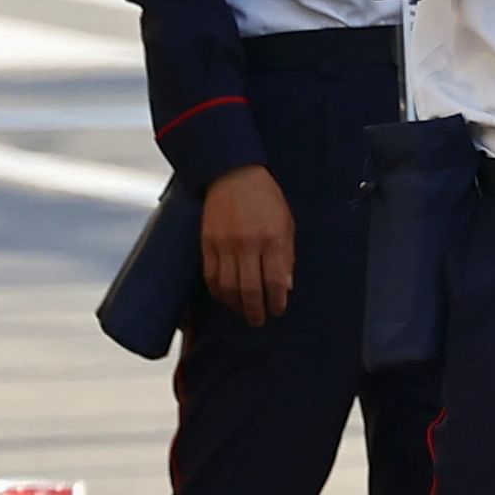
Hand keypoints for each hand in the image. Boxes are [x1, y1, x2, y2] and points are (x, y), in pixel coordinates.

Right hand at [200, 164, 295, 327]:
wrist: (233, 173)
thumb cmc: (264, 197)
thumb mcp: (286, 224)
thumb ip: (287, 256)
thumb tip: (286, 287)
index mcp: (271, 239)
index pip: (275, 282)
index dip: (277, 302)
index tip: (277, 310)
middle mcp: (247, 244)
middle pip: (250, 291)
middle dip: (256, 312)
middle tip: (259, 320)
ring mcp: (224, 245)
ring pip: (228, 288)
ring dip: (236, 306)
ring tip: (243, 311)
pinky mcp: (207, 244)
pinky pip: (211, 277)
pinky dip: (218, 292)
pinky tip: (226, 297)